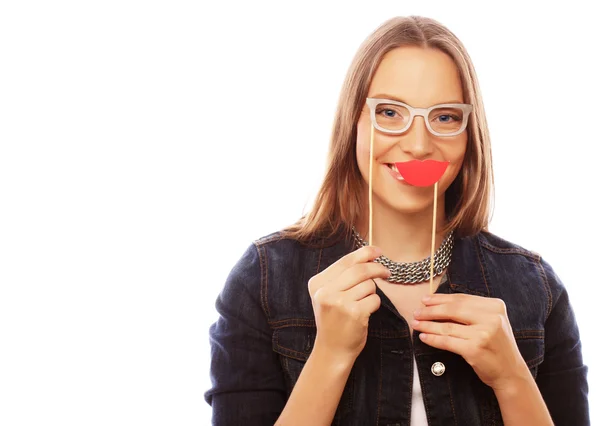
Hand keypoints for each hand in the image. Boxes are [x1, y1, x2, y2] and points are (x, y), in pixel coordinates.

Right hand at [308, 246, 389, 362]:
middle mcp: (325, 292)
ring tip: (361, 304)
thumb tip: (369, 254)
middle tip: (386, 273)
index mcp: (317, 284)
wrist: (332, 350)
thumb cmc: (334, 320)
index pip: (345, 261)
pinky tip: (365, 313)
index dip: (365, 253)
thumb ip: (343, 276)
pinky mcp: (354, 314)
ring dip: (371, 293)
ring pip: (369, 285)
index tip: (378, 251)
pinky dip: (374, 305)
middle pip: (360, 270)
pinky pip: (374, 299)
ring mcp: (339, 303)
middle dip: (377, 269)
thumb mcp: (328, 295)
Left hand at [412, 293, 530, 389]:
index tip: (425, 299)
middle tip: (416, 311)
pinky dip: (433, 339)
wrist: (511, 372)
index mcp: (495, 306)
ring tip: (416, 323)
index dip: (440, 298)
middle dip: (431, 310)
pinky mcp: (474, 349)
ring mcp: (484, 334)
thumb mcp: (491, 322)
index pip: (461, 298)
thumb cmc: (496, 345)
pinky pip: (447, 341)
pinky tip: (424, 337)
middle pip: (453, 309)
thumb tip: (436, 303)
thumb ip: (471, 311)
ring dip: (428, 324)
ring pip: (447, 326)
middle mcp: (491, 318)